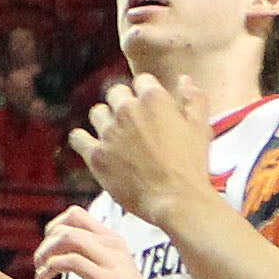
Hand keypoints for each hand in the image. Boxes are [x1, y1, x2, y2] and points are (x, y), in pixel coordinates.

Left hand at [30, 210, 150, 278]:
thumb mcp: (108, 276)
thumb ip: (91, 260)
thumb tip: (59, 254)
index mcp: (113, 242)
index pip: (76, 214)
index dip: (54, 227)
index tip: (47, 251)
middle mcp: (114, 246)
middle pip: (70, 222)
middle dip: (47, 240)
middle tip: (39, 263)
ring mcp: (113, 262)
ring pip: (69, 237)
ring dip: (46, 252)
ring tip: (40, 271)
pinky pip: (73, 261)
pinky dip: (52, 266)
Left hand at [72, 73, 210, 220]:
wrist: (176, 199)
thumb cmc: (191, 165)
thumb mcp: (200, 128)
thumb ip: (194, 99)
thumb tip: (184, 79)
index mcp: (153, 99)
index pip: (141, 81)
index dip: (146, 92)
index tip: (149, 106)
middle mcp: (127, 110)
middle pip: (116, 93)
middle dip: (123, 103)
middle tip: (132, 122)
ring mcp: (109, 132)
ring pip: (97, 113)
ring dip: (105, 120)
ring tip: (114, 135)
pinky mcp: (96, 155)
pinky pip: (78, 138)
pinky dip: (82, 139)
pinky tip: (89, 145)